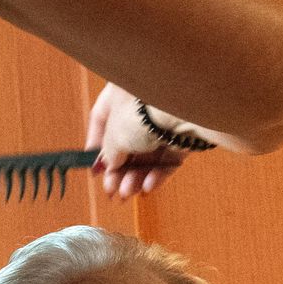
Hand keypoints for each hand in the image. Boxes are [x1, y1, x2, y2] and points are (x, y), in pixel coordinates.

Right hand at [86, 82, 188, 198]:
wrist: (186, 110)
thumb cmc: (144, 113)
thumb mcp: (114, 137)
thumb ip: (109, 153)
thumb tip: (109, 164)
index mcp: (120, 91)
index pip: (102, 118)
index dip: (97, 146)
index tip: (96, 169)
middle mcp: (142, 102)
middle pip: (127, 140)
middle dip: (119, 170)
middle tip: (112, 189)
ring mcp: (165, 117)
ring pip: (148, 152)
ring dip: (136, 176)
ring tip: (127, 192)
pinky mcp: (186, 133)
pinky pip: (168, 157)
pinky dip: (158, 174)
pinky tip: (148, 186)